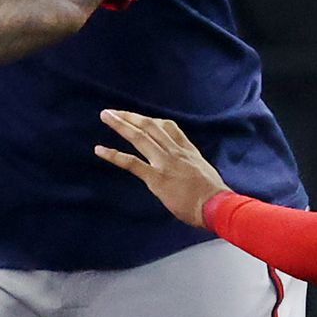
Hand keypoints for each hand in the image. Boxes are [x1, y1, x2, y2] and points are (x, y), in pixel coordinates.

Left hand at [94, 108, 227, 227]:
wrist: (217, 205)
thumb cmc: (213, 196)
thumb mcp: (203, 172)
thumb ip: (190, 165)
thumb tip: (182, 169)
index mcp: (188, 151)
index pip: (169, 127)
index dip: (151, 121)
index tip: (137, 117)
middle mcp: (176, 151)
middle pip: (151, 126)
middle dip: (130, 117)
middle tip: (112, 111)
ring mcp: (165, 162)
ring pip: (140, 137)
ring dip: (120, 125)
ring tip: (105, 116)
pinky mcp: (157, 177)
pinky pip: (131, 162)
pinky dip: (113, 155)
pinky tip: (99, 150)